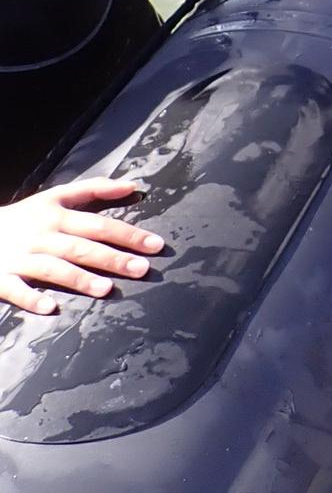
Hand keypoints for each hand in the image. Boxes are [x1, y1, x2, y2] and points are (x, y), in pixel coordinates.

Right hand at [0, 178, 162, 314]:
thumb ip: (94, 189)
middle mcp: (42, 236)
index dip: (128, 234)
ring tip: (106, 289)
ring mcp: (20, 258)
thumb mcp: (55, 196)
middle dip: (112, 258)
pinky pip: (16, 289)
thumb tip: (133, 185)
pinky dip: (32, 298)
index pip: (99, 225)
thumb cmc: (23, 216)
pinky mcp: (0, 278)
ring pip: (53, 268)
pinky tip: (51, 308)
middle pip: (81, 247)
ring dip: (79, 279)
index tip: (155, 245)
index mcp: (57, 216)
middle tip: (141, 269)